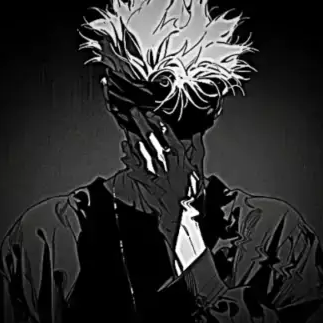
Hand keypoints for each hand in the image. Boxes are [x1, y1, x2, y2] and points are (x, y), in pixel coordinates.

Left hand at [121, 107, 202, 246]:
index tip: (151, 114)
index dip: (158, 122)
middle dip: (141, 123)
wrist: (181, 210)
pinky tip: (123, 151)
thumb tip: (196, 133)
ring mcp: (153, 170)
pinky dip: (128, 159)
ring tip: (126, 127)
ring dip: (132, 137)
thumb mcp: (198, 168)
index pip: (167, 134)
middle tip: (134, 112)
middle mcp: (164, 160)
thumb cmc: (191, 192)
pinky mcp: (146, 180)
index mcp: (178, 156)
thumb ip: (197, 149)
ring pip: (140, 150)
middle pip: (151, 138)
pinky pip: (134, 167)